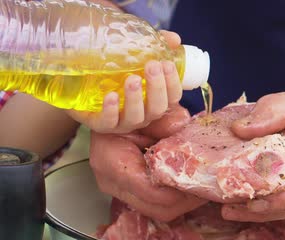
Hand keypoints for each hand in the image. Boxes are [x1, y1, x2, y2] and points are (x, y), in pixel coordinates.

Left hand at [67, 30, 182, 133]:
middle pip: (157, 108)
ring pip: (135, 117)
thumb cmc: (114, 73)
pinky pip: (109, 122)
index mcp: (154, 101)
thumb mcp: (134, 57)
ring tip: (132, 79)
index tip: (167, 63)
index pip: (172, 97)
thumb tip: (173, 39)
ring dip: (135, 98)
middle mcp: (143, 114)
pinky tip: (111, 95)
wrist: (81, 86)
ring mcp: (123, 122)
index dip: (173, 82)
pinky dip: (111, 110)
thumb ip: (154, 47)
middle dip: (156, 87)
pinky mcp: (102, 124)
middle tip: (152, 66)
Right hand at [90, 105, 207, 221]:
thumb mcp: (147, 111)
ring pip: (157, 211)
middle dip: (186, 201)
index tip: (199, 180)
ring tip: (201, 188)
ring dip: (183, 203)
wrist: (105, 115)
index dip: (179, 189)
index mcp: (112, 161)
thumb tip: (184, 126)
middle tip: (207, 188)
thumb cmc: (123, 110)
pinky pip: (153, 205)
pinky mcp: (125, 193)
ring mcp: (116, 190)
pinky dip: (174, 199)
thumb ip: (165, 121)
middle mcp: (111, 181)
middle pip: (157, 207)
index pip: (151, 190)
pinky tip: (187, 187)